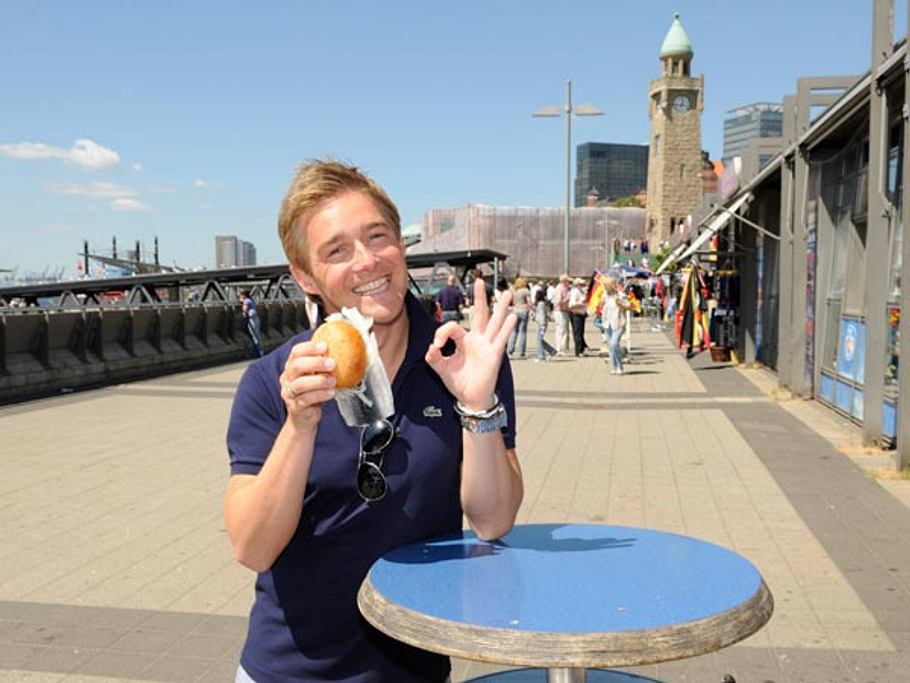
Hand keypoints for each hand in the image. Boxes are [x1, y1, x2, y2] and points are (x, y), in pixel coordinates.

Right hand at [279, 341, 336, 428]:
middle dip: (316, 362)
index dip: (310, 347)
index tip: (325, 346)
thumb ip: (321, 365)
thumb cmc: (312, 393)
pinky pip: (307, 399)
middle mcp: (287, 379)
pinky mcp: (296, 407)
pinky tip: (331, 392)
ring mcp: (290, 393)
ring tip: (333, 380)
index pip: (296, 352)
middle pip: (297, 366)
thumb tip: (341, 350)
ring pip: (300, 384)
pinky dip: (321, 394)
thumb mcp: (315, 376)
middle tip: (332, 363)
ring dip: (320, 380)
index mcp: (291, 367)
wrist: (304, 418)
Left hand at [425, 279, 516, 410]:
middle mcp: (477, 340)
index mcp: (463, 341)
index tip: (436, 346)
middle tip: (479, 281)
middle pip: (479, 314)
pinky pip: (501, 339)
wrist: (470, 398)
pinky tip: (513, 317)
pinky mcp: (494, 355)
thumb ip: (434, 358)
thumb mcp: (441, 369)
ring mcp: (487, 346)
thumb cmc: (459, 383)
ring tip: (507, 294)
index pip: (452, 327)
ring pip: (494, 323)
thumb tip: (431, 349)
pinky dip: (507, 328)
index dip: (442, 333)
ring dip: (501, 308)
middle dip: (479, 298)